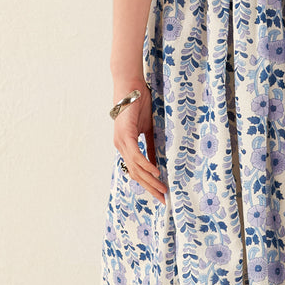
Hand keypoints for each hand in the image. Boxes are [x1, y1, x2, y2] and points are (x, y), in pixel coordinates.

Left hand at [112, 82, 166, 204]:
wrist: (131, 86)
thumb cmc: (140, 104)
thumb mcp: (149, 129)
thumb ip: (152, 146)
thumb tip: (159, 163)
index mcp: (126, 146)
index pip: (136, 171)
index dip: (148, 184)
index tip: (160, 194)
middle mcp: (121, 147)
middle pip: (136, 174)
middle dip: (150, 188)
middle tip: (163, 199)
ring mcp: (121, 142)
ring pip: (136, 167)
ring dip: (150, 180)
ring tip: (162, 188)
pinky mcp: (125, 135)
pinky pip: (136, 155)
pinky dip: (146, 164)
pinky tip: (156, 171)